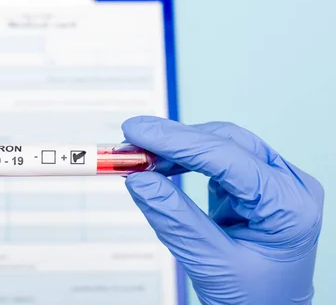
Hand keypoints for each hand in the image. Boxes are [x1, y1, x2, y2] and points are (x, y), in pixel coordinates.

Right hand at [122, 116, 323, 304]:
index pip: (227, 157)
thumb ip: (175, 220)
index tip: (136, 131)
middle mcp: (287, 186)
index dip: (176, 140)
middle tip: (130, 143)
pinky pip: (216, 160)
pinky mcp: (254, 186)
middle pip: (226, 142)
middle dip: (174, 140)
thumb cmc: (255, 299)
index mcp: (289, 207)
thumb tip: (139, 180)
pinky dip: (184, 160)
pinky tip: (161, 166)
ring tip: (140, 157)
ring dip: (177, 148)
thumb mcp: (212, 264)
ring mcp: (273, 183)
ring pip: (221, 145)